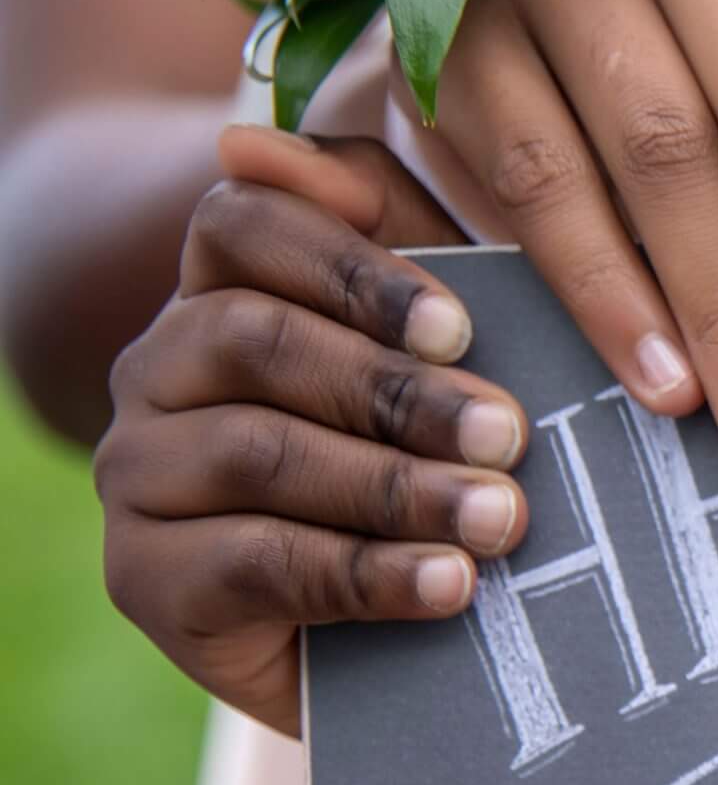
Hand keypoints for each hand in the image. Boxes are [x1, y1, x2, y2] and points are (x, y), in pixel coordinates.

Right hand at [99, 126, 529, 736]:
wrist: (402, 641)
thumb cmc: (436, 463)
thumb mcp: (447, 349)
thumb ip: (400, 232)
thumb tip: (263, 143)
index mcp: (222, 288)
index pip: (243, 225)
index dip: (351, 267)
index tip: (460, 324)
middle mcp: (159, 368)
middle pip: (255, 340)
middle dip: (397, 390)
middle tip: (510, 434)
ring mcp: (139, 474)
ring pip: (258, 453)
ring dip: (396, 486)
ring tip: (501, 518)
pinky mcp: (147, 581)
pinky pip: (256, 563)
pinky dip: (368, 574)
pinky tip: (451, 585)